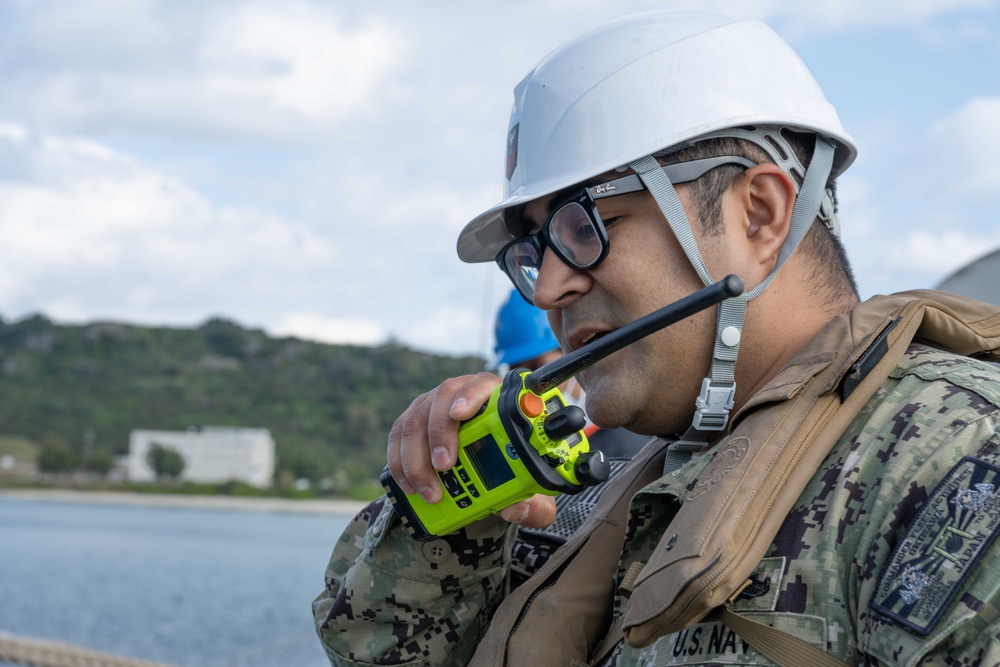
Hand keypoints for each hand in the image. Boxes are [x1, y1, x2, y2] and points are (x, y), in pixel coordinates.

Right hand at [386, 372, 556, 528]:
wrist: (492, 462)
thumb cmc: (511, 465)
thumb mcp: (528, 487)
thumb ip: (533, 502)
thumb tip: (515, 509)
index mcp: (494, 398)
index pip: (481, 385)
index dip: (470, 396)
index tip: (461, 414)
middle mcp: (460, 394)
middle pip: (443, 400)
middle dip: (440, 434)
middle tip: (445, 466)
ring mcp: (433, 404)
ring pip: (416, 420)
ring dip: (417, 457)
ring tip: (429, 490)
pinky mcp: (414, 420)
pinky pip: (399, 435)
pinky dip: (400, 461)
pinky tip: (409, 485)